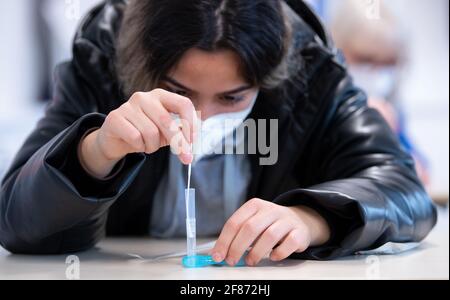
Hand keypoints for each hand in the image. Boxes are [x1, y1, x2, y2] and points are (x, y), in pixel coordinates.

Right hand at [79, 89, 197, 177]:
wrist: (116, 139)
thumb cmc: (145, 133)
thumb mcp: (167, 132)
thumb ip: (181, 133)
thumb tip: (193, 143)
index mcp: (161, 96)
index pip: (183, 104)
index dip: (191, 123)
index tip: (194, 141)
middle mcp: (144, 97)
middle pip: (167, 121)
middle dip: (178, 142)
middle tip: (185, 158)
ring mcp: (128, 106)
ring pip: (151, 132)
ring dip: (153, 146)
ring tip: (148, 145)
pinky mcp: (115, 118)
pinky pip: (135, 138)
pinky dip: (139, 146)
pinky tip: (136, 144)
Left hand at [211, 199, 329, 265]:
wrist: (299, 220)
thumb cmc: (269, 225)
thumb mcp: (253, 223)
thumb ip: (237, 235)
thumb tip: (218, 253)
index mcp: (254, 205)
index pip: (235, 222)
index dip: (224, 241)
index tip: (218, 256)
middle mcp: (270, 210)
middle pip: (250, 228)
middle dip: (237, 247)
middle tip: (231, 261)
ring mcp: (286, 220)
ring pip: (269, 236)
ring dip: (256, 252)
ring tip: (250, 262)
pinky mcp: (299, 232)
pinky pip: (289, 244)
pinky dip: (279, 253)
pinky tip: (272, 257)